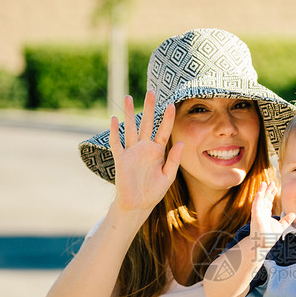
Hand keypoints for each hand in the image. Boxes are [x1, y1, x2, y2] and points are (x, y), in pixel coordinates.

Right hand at [109, 92, 182, 210]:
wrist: (138, 204)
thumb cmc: (154, 191)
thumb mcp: (168, 177)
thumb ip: (174, 160)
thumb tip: (181, 143)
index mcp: (157, 152)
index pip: (163, 131)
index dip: (167, 118)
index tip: (171, 104)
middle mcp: (144, 148)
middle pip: (146, 124)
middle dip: (149, 108)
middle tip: (150, 91)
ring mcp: (132, 152)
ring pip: (130, 128)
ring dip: (130, 114)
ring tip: (129, 97)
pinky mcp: (121, 159)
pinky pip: (116, 143)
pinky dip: (114, 132)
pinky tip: (114, 119)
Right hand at [249, 182, 294, 249]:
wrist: (263, 245)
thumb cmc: (269, 237)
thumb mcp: (281, 227)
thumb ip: (286, 220)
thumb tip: (294, 214)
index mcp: (266, 215)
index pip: (268, 202)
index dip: (271, 194)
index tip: (275, 187)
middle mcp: (261, 213)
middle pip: (264, 199)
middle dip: (267, 190)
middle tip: (271, 182)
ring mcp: (257, 214)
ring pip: (259, 200)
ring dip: (261, 191)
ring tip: (264, 183)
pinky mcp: (255, 216)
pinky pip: (256, 205)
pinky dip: (258, 198)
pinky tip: (260, 192)